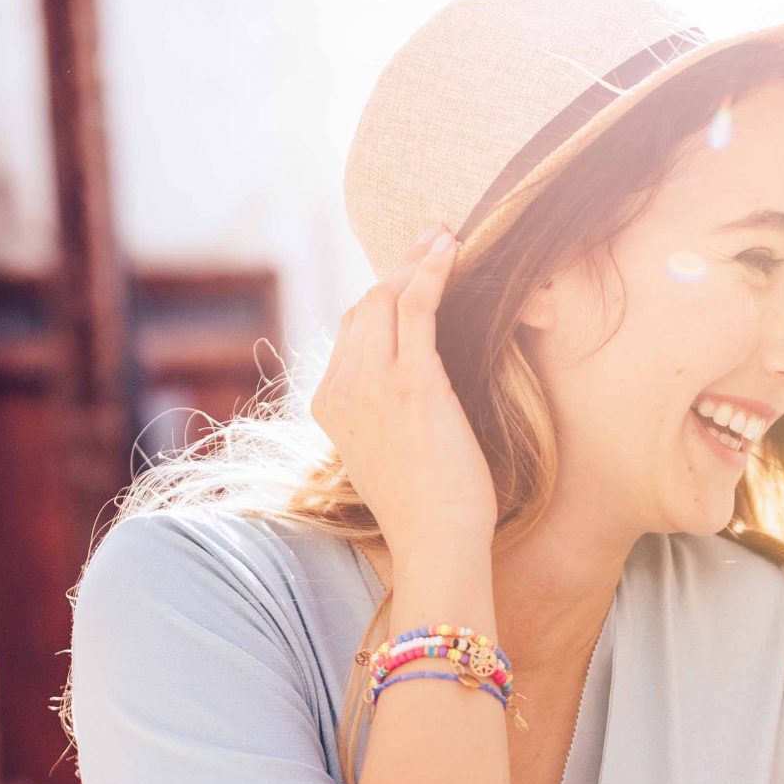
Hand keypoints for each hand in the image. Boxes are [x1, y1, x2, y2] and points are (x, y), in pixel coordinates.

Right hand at [312, 229, 496, 563]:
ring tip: (449, 240)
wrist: (435, 543)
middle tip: (435, 242)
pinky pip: (417, 306)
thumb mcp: (384, 456)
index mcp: (329, 404)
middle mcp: (341, 387)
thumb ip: (380, 416)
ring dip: (418, 260)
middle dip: (399, 268)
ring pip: (386, 297)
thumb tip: (405, 396)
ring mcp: (372, 383)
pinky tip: (453, 250)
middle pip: (363, 305)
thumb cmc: (424, 510)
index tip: (411, 274)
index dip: (382, 297)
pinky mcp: (412, 382)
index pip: (350, 331)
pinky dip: (433, 270)